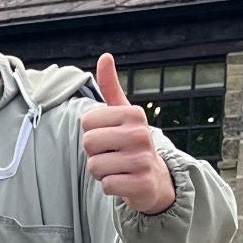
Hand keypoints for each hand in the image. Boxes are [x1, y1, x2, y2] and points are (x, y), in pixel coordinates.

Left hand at [80, 54, 176, 215]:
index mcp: (133, 114)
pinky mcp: (143, 184)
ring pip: (95, 167)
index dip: (91, 133)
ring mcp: (143, 160)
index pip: (86, 122)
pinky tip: (124, 182)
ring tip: (118, 169)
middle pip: (88, 143)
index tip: (109, 137)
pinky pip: (107, 185)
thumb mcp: (123, 114)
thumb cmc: (131, 143)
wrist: (155, 179)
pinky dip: (110, 187)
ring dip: (101, 172)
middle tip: (112, 155)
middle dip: (94, 154)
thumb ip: (111, 87)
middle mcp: (141, 134)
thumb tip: (105, 56)